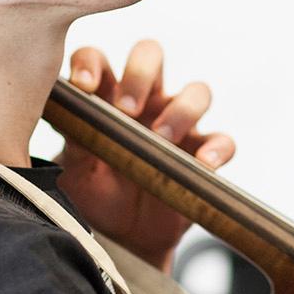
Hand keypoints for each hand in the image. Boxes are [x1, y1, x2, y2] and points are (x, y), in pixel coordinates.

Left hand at [55, 40, 235, 268]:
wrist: (121, 239)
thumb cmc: (94, 195)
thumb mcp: (76, 170)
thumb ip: (76, 141)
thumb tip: (70, 116)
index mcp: (106, 97)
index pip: (97, 59)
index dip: (91, 62)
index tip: (83, 86)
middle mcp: (145, 102)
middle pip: (151, 55)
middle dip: (140, 72)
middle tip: (126, 109)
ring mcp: (178, 126)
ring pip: (197, 91)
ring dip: (181, 109)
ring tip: (162, 137)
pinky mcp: (201, 155)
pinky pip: (223, 141)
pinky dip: (217, 149)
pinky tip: (203, 164)